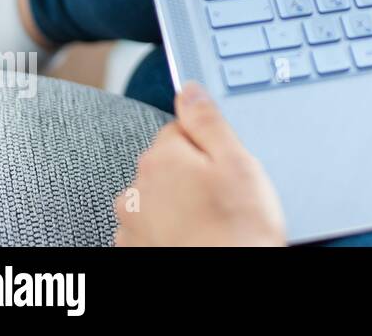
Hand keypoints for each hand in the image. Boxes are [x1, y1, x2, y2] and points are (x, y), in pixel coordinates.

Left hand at [115, 82, 285, 246]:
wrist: (231, 281)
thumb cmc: (239, 229)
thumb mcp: (237, 161)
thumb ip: (207, 120)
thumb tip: (189, 89)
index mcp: (161, 157)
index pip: (180, 129)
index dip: (209, 145)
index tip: (226, 165)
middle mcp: (137, 188)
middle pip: (166, 163)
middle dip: (192, 173)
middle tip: (224, 195)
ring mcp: (132, 224)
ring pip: (157, 197)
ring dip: (178, 203)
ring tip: (210, 221)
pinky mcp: (134, 250)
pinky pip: (151, 228)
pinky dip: (169, 230)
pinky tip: (195, 237)